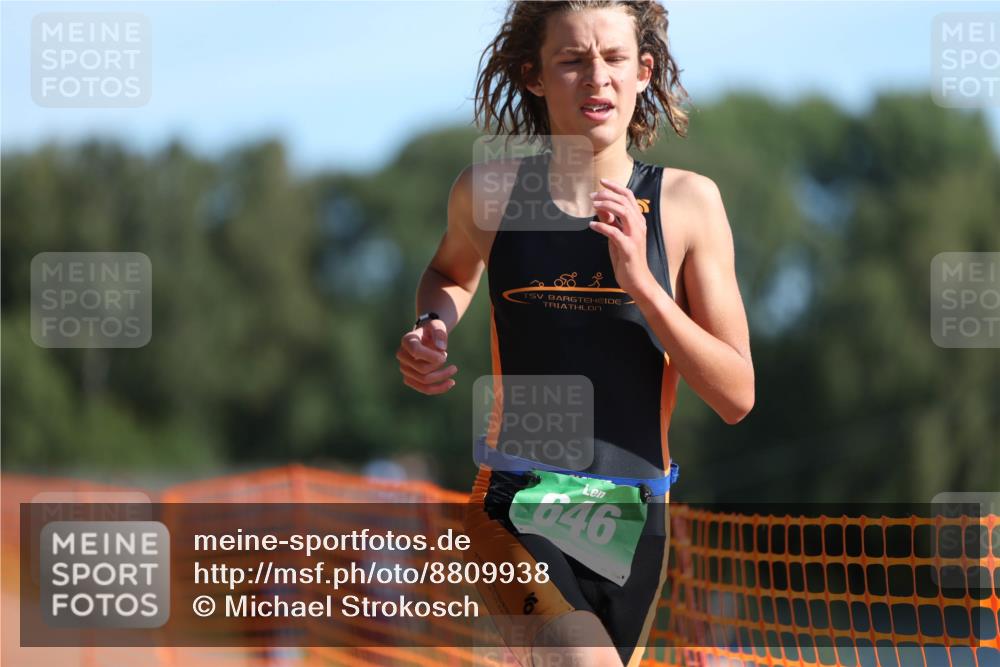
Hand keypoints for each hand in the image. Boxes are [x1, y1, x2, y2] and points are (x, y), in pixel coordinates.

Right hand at [396, 318, 456, 394]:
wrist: (426, 338)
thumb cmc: (432, 331)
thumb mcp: (437, 325)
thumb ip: (440, 333)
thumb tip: (441, 348)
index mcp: (407, 340)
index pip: (416, 351)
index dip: (432, 356)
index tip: (444, 354)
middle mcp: (402, 355)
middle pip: (422, 369)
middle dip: (440, 365)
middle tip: (446, 356)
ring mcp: (404, 369)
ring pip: (424, 381)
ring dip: (442, 376)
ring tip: (453, 369)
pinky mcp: (409, 379)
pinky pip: (424, 389)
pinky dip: (439, 388)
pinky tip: (451, 382)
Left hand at [589, 177, 655, 295]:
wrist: (638, 281)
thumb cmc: (627, 259)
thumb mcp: (616, 237)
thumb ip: (611, 223)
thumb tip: (599, 208)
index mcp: (638, 221)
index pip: (629, 196)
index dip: (615, 187)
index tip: (602, 181)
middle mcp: (639, 226)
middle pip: (625, 201)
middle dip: (607, 195)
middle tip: (592, 196)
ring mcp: (635, 236)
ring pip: (623, 212)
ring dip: (606, 206)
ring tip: (592, 206)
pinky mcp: (629, 248)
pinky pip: (614, 232)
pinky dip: (601, 226)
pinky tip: (591, 226)